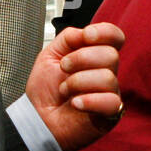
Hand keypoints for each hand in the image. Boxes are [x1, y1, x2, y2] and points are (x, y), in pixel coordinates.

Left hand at [25, 23, 123, 150]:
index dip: (104, 32)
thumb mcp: (49, 55)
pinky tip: (75, 103)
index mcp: (95, 56)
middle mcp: (106, 73)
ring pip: (108, 78)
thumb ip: (68, 38)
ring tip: (65, 90)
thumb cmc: (45, 91)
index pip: (114, 37)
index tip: (86, 36)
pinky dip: (89, 100)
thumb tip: (85, 32)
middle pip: (111, 55)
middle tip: (63, 68)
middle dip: (81, 58)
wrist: (36, 118)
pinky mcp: (109, 115)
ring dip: (78, 82)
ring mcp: (109, 94)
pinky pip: (111, 102)